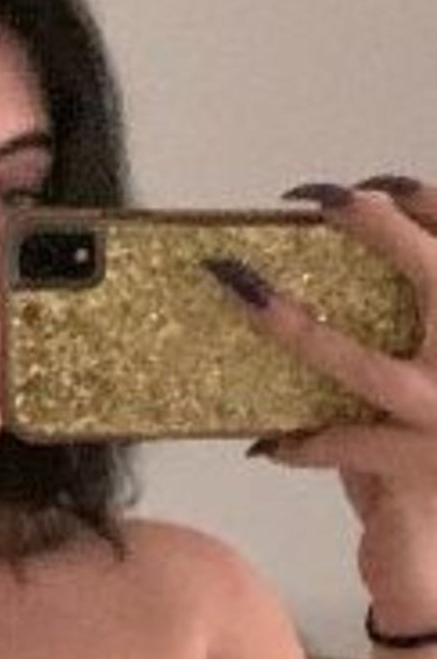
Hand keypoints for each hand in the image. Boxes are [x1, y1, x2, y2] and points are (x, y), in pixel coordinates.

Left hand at [206, 175, 436, 634]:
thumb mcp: (424, 382)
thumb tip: (319, 267)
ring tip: (240, 290)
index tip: (367, 186)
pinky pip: (345, 446)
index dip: (422, 205)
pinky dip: (302, 442)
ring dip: (297, 328)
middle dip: (382, 230)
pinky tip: (268, 444)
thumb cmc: (429, 457)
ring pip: (366, 365)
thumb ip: (396, 333)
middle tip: (322, 198)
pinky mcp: (419, 472)